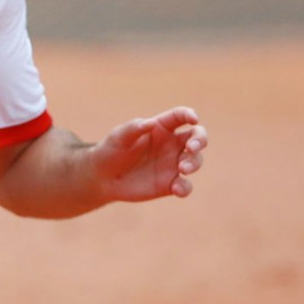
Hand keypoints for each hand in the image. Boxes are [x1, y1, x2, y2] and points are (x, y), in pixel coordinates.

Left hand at [89, 107, 207, 201]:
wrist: (103, 177)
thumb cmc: (111, 150)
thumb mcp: (118, 137)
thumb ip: (133, 128)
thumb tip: (149, 123)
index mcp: (161, 127)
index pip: (180, 116)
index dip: (189, 115)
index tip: (194, 119)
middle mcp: (171, 144)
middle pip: (197, 137)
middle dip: (200, 140)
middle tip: (191, 148)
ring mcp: (173, 165)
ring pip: (195, 161)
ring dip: (194, 163)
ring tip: (183, 169)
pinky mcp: (170, 184)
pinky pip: (185, 186)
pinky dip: (185, 188)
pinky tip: (176, 189)